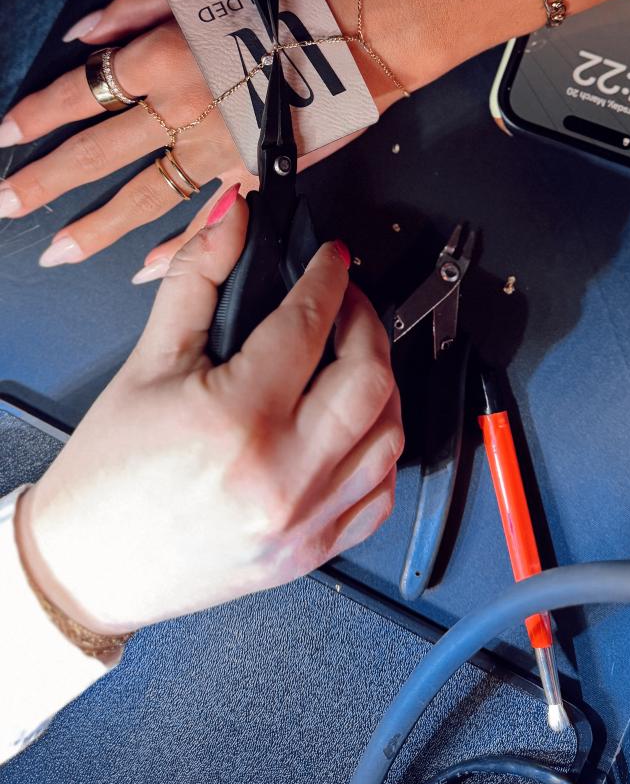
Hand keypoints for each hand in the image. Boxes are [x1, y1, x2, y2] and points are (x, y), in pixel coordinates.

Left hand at [0, 0, 252, 262]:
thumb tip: (80, 36)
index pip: (80, 94)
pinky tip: (143, 270)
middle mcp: (181, 110)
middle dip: (46, 183)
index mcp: (162, 56)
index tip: (5, 136)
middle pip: (97, 155)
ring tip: (58, 252)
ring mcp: (218, 151)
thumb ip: (131, 7)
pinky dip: (176, 248)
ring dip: (96, 229)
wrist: (357, 34)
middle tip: (8, 206)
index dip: (36, 117)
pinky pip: (207, 219)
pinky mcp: (254, 174)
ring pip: (143, 197)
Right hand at [16, 204, 402, 632]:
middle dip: (367, 322)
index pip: (308, 324)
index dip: (327, 278)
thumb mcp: (148, 361)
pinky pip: (379, 497)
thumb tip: (232, 218)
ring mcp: (304, 521)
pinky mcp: (311, 553)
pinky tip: (358, 425)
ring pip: (388, 436)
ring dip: (383, 384)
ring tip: (354, 356)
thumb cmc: (109, 476)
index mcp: (237, 420)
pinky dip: (381, 451)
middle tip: (347, 300)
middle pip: (369, 378)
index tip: (332, 259)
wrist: (88, 564)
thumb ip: (197, 278)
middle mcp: (282, 475)